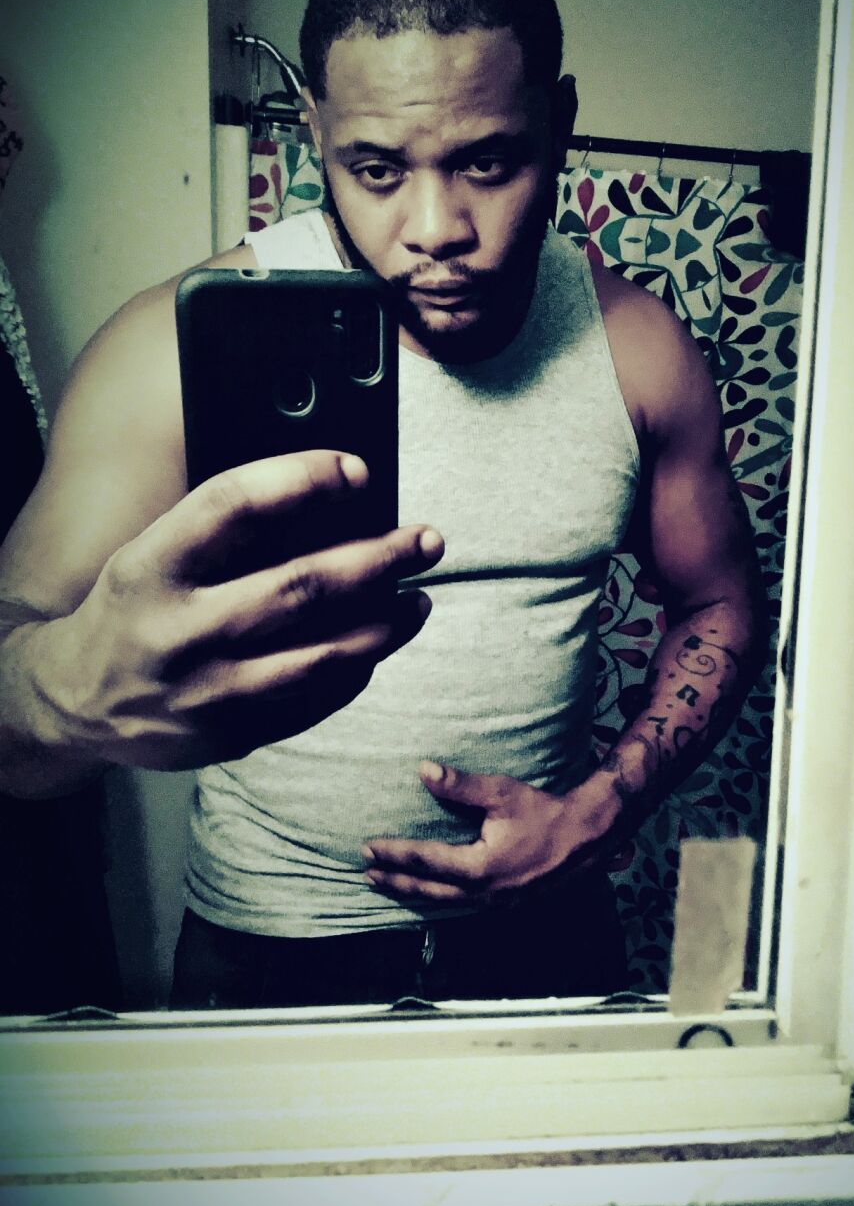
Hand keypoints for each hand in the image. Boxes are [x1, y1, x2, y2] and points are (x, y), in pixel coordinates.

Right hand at [14, 450, 443, 770]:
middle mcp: (179, 630)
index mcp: (152, 565)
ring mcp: (207, 691)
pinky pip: (314, 701)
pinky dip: (356, 669)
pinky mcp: (231, 734)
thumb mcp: (153, 553)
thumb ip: (225, 533)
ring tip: (419, 597)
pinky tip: (379, 642)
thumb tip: (333, 502)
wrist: (76, 700)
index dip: (301, 479)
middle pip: (300, 587)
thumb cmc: (134, 607)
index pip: (232, 505)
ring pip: (321, 656)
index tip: (357, 470)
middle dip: (378, 560)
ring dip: (385, 625)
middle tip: (425, 540)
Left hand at [362, 762, 618, 902]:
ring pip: (444, 903)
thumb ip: (460, 786)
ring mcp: (496, 904)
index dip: (394, 854)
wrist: (588, 838)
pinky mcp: (506, 904)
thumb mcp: (502, 793)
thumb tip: (423, 771)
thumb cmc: (545, 812)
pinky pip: (463, 906)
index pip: (425, 862)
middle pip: (428, 891)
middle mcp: (484, 894)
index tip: (368, 847)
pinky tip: (431, 893)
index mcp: (479, 868)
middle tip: (367, 873)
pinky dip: (440, 900)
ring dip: (415, 894)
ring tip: (389, 884)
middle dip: (396, 882)